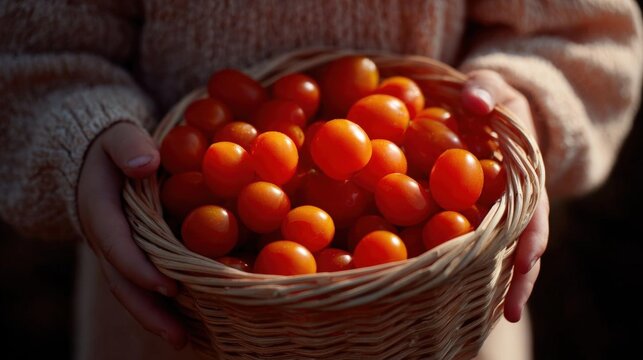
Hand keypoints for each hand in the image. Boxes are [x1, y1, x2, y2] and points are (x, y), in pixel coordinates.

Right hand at [77, 122, 187, 347]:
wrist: (100, 159)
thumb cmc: (115, 146)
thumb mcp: (118, 137)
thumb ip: (128, 146)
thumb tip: (146, 164)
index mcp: (102, 212)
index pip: (117, 246)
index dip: (139, 268)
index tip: (168, 286)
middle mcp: (107, 240)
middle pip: (123, 282)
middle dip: (149, 310)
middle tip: (178, 336)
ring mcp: (119, 252)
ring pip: (133, 290)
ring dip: (156, 317)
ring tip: (185, 341)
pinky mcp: (134, 255)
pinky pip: (146, 282)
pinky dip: (163, 304)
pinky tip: (192, 320)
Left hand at [462, 70, 549, 322]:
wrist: (492, 109)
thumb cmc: (491, 97)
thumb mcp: (492, 86)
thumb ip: (484, 90)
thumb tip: (475, 103)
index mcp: (524, 172)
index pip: (533, 209)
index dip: (530, 236)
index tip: (525, 262)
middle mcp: (518, 198)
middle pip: (524, 242)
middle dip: (519, 277)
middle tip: (507, 313)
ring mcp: (501, 210)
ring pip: (502, 251)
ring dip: (498, 282)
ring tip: (491, 319)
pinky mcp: (481, 215)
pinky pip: (476, 242)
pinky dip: (469, 265)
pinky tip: (452, 291)